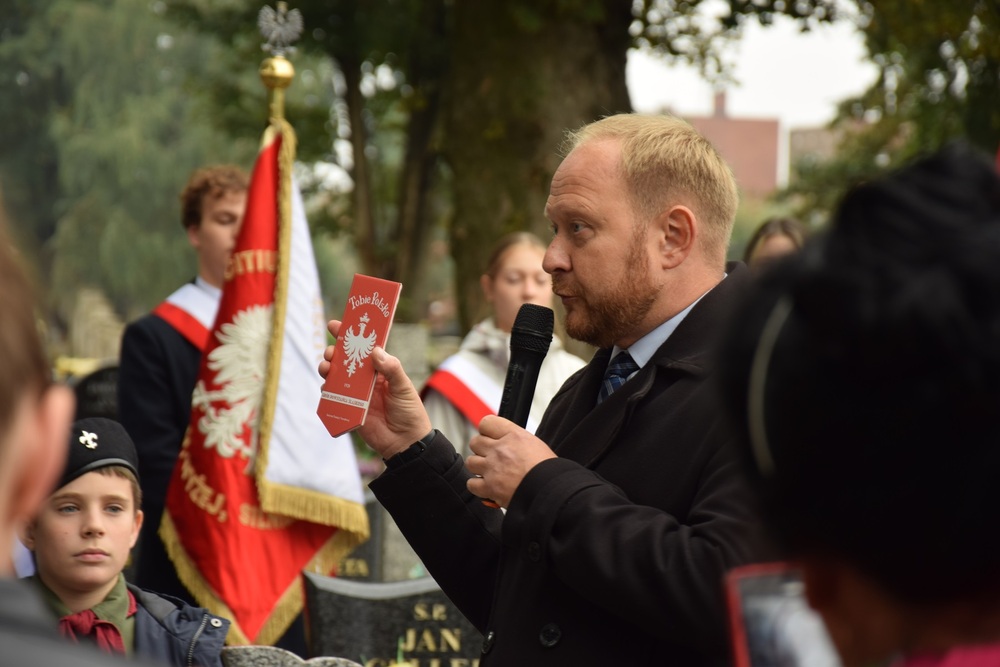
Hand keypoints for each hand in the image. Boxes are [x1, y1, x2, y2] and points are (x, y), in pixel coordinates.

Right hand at [320, 320, 430, 458]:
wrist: (405, 442)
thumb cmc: (409, 412)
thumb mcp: (404, 387)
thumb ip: (392, 369)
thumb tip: (375, 351)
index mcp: (380, 369)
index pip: (364, 348)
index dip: (350, 335)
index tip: (336, 325)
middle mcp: (366, 379)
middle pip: (345, 359)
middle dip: (334, 352)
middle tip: (331, 352)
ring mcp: (356, 393)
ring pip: (336, 376)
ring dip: (328, 368)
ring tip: (326, 366)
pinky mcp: (349, 408)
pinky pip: (334, 396)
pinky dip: (327, 389)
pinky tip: (326, 385)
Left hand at [465, 415, 556, 507]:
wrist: (550, 491)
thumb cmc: (549, 470)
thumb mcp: (536, 445)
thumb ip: (517, 441)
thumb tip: (508, 443)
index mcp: (513, 436)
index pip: (487, 423)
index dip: (488, 431)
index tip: (491, 437)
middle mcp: (500, 449)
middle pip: (476, 442)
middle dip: (481, 449)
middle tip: (491, 457)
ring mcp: (492, 468)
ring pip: (471, 462)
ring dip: (478, 467)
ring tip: (489, 473)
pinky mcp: (489, 487)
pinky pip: (471, 484)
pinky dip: (477, 486)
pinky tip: (487, 487)